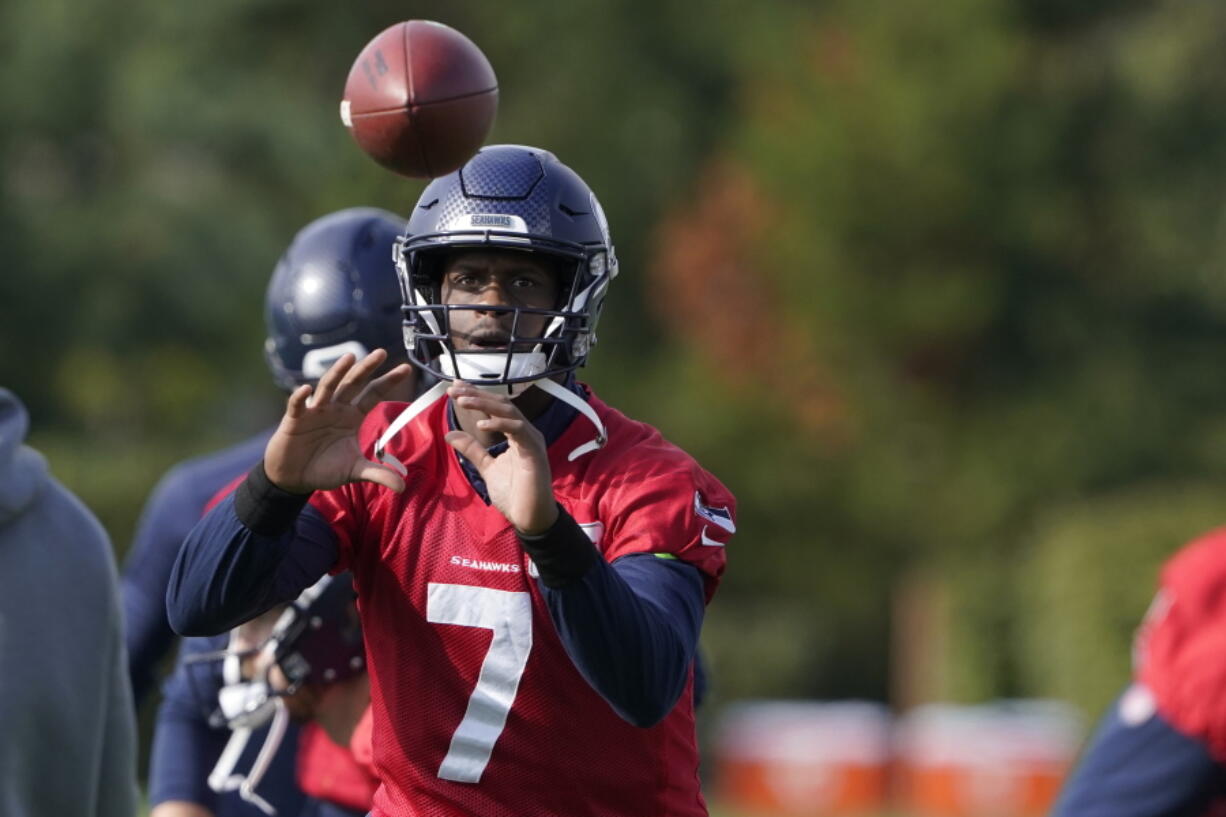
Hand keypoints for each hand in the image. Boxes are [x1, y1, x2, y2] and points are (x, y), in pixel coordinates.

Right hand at [264, 350, 413, 493]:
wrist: (295, 477)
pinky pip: (297, 406)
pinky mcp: (294, 420)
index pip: (373, 394)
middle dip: (366, 368)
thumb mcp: (354, 471)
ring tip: (349, 358)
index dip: (388, 381)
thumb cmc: (325, 469)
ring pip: (327, 387)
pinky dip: (300, 397)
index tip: (406, 368)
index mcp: (352, 416)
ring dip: (337, 373)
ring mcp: (315, 411)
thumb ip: (378, 474)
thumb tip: (402, 487)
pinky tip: (305, 389)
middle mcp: (336, 408)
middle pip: (353, 384)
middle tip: (381, 352)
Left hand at [444, 382, 558, 534]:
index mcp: (517, 434)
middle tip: (454, 389)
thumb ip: (472, 450)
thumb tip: (450, 434)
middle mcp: (526, 432)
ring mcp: (532, 440)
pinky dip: (500, 423)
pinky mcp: (534, 451)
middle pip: (501, 403)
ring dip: (484, 403)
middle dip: (477, 394)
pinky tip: (481, 424)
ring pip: (509, 411)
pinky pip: (518, 430)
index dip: (476, 395)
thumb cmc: (514, 494)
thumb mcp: (487, 468)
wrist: (530, 517)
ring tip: (462, 400)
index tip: (454, 388)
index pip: (496, 407)